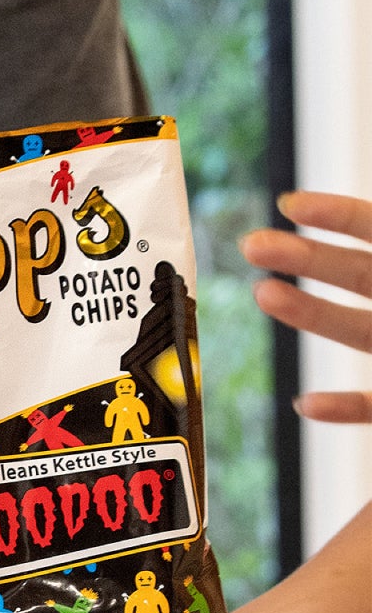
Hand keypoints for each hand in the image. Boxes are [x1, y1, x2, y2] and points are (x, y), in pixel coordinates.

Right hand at [243, 191, 371, 421]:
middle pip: (360, 273)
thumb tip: (370, 259)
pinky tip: (305, 404)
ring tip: (263, 295)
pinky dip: (340, 405)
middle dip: (304, 257)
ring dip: (308, 313)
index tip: (289, 206)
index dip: (338, 214)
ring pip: (359, 331)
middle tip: (252, 245)